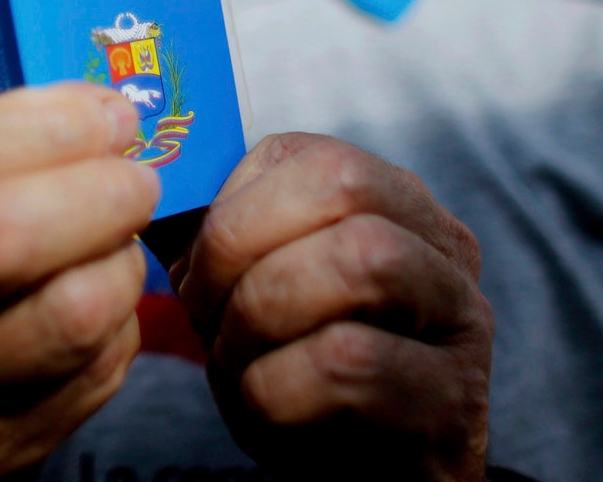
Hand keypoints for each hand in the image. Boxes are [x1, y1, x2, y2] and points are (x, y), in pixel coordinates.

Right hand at [0, 84, 158, 479]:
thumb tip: (73, 104)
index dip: (46, 125)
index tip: (105, 110)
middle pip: (4, 240)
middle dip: (98, 191)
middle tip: (136, 175)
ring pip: (69, 316)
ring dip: (121, 260)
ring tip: (121, 238)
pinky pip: (96, 374)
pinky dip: (120, 323)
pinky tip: (103, 300)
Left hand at [171, 132, 491, 481]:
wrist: (363, 478)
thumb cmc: (300, 373)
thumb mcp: (249, 290)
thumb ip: (209, 231)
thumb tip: (141, 180)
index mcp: (395, 201)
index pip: (313, 154)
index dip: (233, 203)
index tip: (193, 263)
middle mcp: (444, 245)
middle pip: (342, 185)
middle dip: (241, 245)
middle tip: (203, 308)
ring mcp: (460, 319)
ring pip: (361, 259)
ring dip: (263, 312)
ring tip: (236, 358)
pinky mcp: (452, 398)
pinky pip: (352, 362)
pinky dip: (279, 384)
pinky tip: (266, 406)